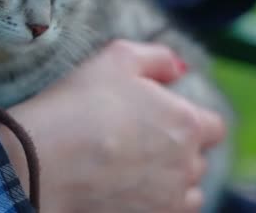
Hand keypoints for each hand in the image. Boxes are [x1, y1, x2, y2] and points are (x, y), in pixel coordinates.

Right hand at [0, 40, 225, 211]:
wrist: (44, 157)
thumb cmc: (80, 103)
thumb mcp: (118, 57)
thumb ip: (158, 58)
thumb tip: (180, 68)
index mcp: (187, 123)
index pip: (212, 126)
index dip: (186, 118)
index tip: (157, 116)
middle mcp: (187, 165)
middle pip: (197, 159)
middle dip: (176, 149)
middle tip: (135, 140)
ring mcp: (168, 199)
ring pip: (186, 192)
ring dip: (169, 181)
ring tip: (132, 169)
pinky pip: (165, 212)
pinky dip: (152, 202)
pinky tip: (124, 188)